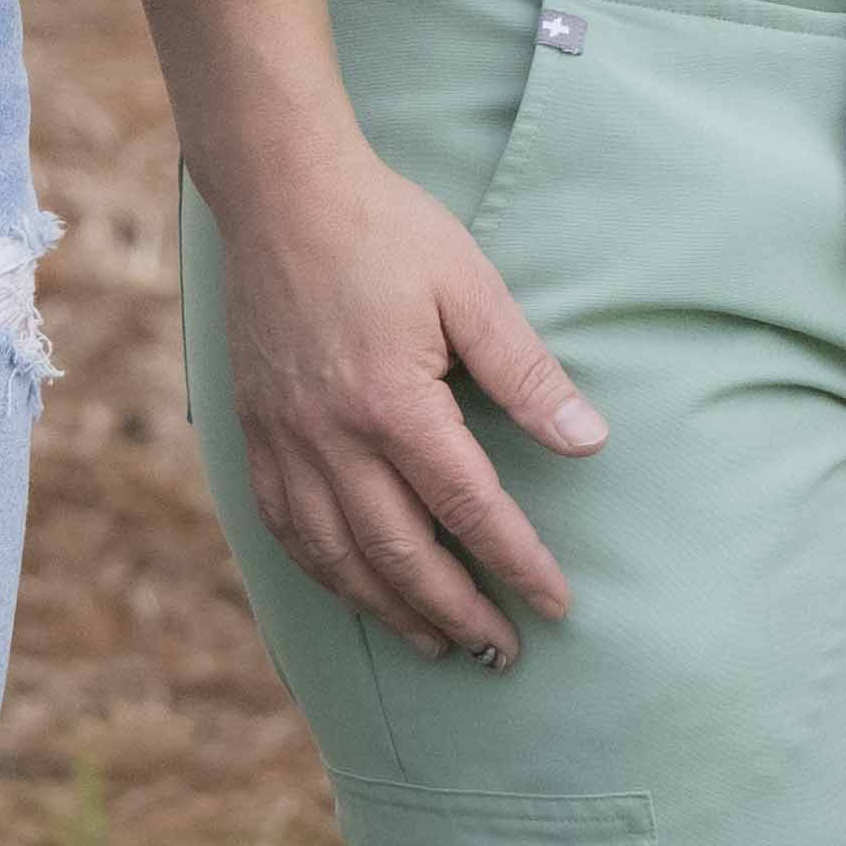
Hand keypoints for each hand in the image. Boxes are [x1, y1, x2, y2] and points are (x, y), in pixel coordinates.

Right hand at [209, 136, 602, 662]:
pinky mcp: (255, 434)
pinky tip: (356, 590)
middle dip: (457, 613)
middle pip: (401, 554)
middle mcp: (332, 437)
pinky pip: (286, 530)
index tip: (555, 605)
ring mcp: (285, 441)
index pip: (469, 508)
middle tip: (503, 653)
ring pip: (338, 558)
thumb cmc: (387, 230)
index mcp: (394, 402)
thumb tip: (590, 442)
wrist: (282, 192)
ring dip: (391, 612)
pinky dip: (325, 574)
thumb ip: (527, 372)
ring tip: (440, 644)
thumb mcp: (472, 288)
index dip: (516, 563)